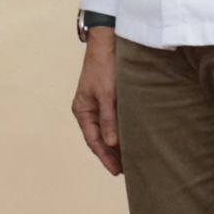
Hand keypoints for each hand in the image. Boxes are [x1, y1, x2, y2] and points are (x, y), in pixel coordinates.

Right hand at [70, 27, 122, 175]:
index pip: (94, 141)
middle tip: (126, 170)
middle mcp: (88, 110)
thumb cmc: (105, 66)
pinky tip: (130, 138)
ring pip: (107, 130)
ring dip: (116, 144)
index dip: (105, 157)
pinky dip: (121, 131)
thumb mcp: (107, 94)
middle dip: (111, 155)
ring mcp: (97, 104)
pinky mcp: (108, 98)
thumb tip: (112, 143)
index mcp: (82, 110)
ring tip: (130, 159)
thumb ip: (109, 119)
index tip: (117, 172)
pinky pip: (113, 121)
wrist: (108, 42)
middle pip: (99, 138)